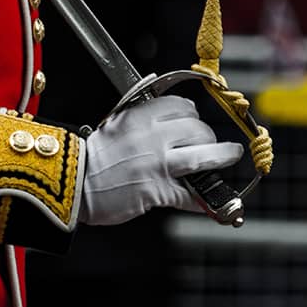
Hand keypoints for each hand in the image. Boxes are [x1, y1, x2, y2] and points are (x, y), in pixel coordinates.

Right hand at [79, 95, 242, 225]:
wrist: (75, 181)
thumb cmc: (92, 154)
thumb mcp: (115, 123)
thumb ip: (141, 117)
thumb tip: (166, 112)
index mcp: (141, 116)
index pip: (181, 107)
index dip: (192, 114)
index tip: (194, 120)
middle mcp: (153, 137)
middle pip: (197, 129)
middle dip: (207, 135)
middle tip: (208, 141)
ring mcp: (158, 164)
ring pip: (203, 156)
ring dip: (223, 156)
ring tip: (231, 155)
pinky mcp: (158, 190)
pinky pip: (191, 194)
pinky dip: (206, 199)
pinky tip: (215, 200)